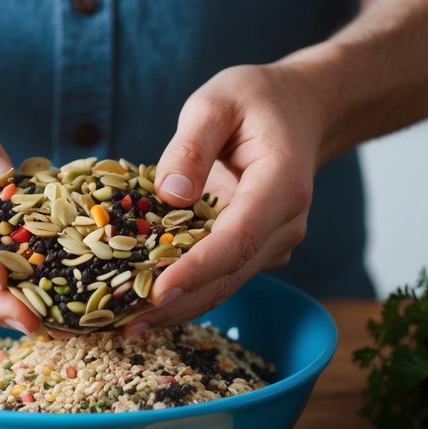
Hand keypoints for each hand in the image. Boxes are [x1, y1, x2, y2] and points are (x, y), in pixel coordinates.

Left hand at [124, 61, 324, 334]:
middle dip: (179, 303)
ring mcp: (275, 242)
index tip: (158, 291)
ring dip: (179, 308)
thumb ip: (191, 146)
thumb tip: (169, 196)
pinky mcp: (258, 249)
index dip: (198, 268)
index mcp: (281, 185)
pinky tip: (146, 308)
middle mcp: (285, 224)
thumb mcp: (216, 102)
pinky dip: (187, 293)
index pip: (238, 238)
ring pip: (226, 284)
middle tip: (127, 326)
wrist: (299, 109)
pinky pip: (222, 276)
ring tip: (127, 328)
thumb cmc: (255, 100)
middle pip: (230, 274)